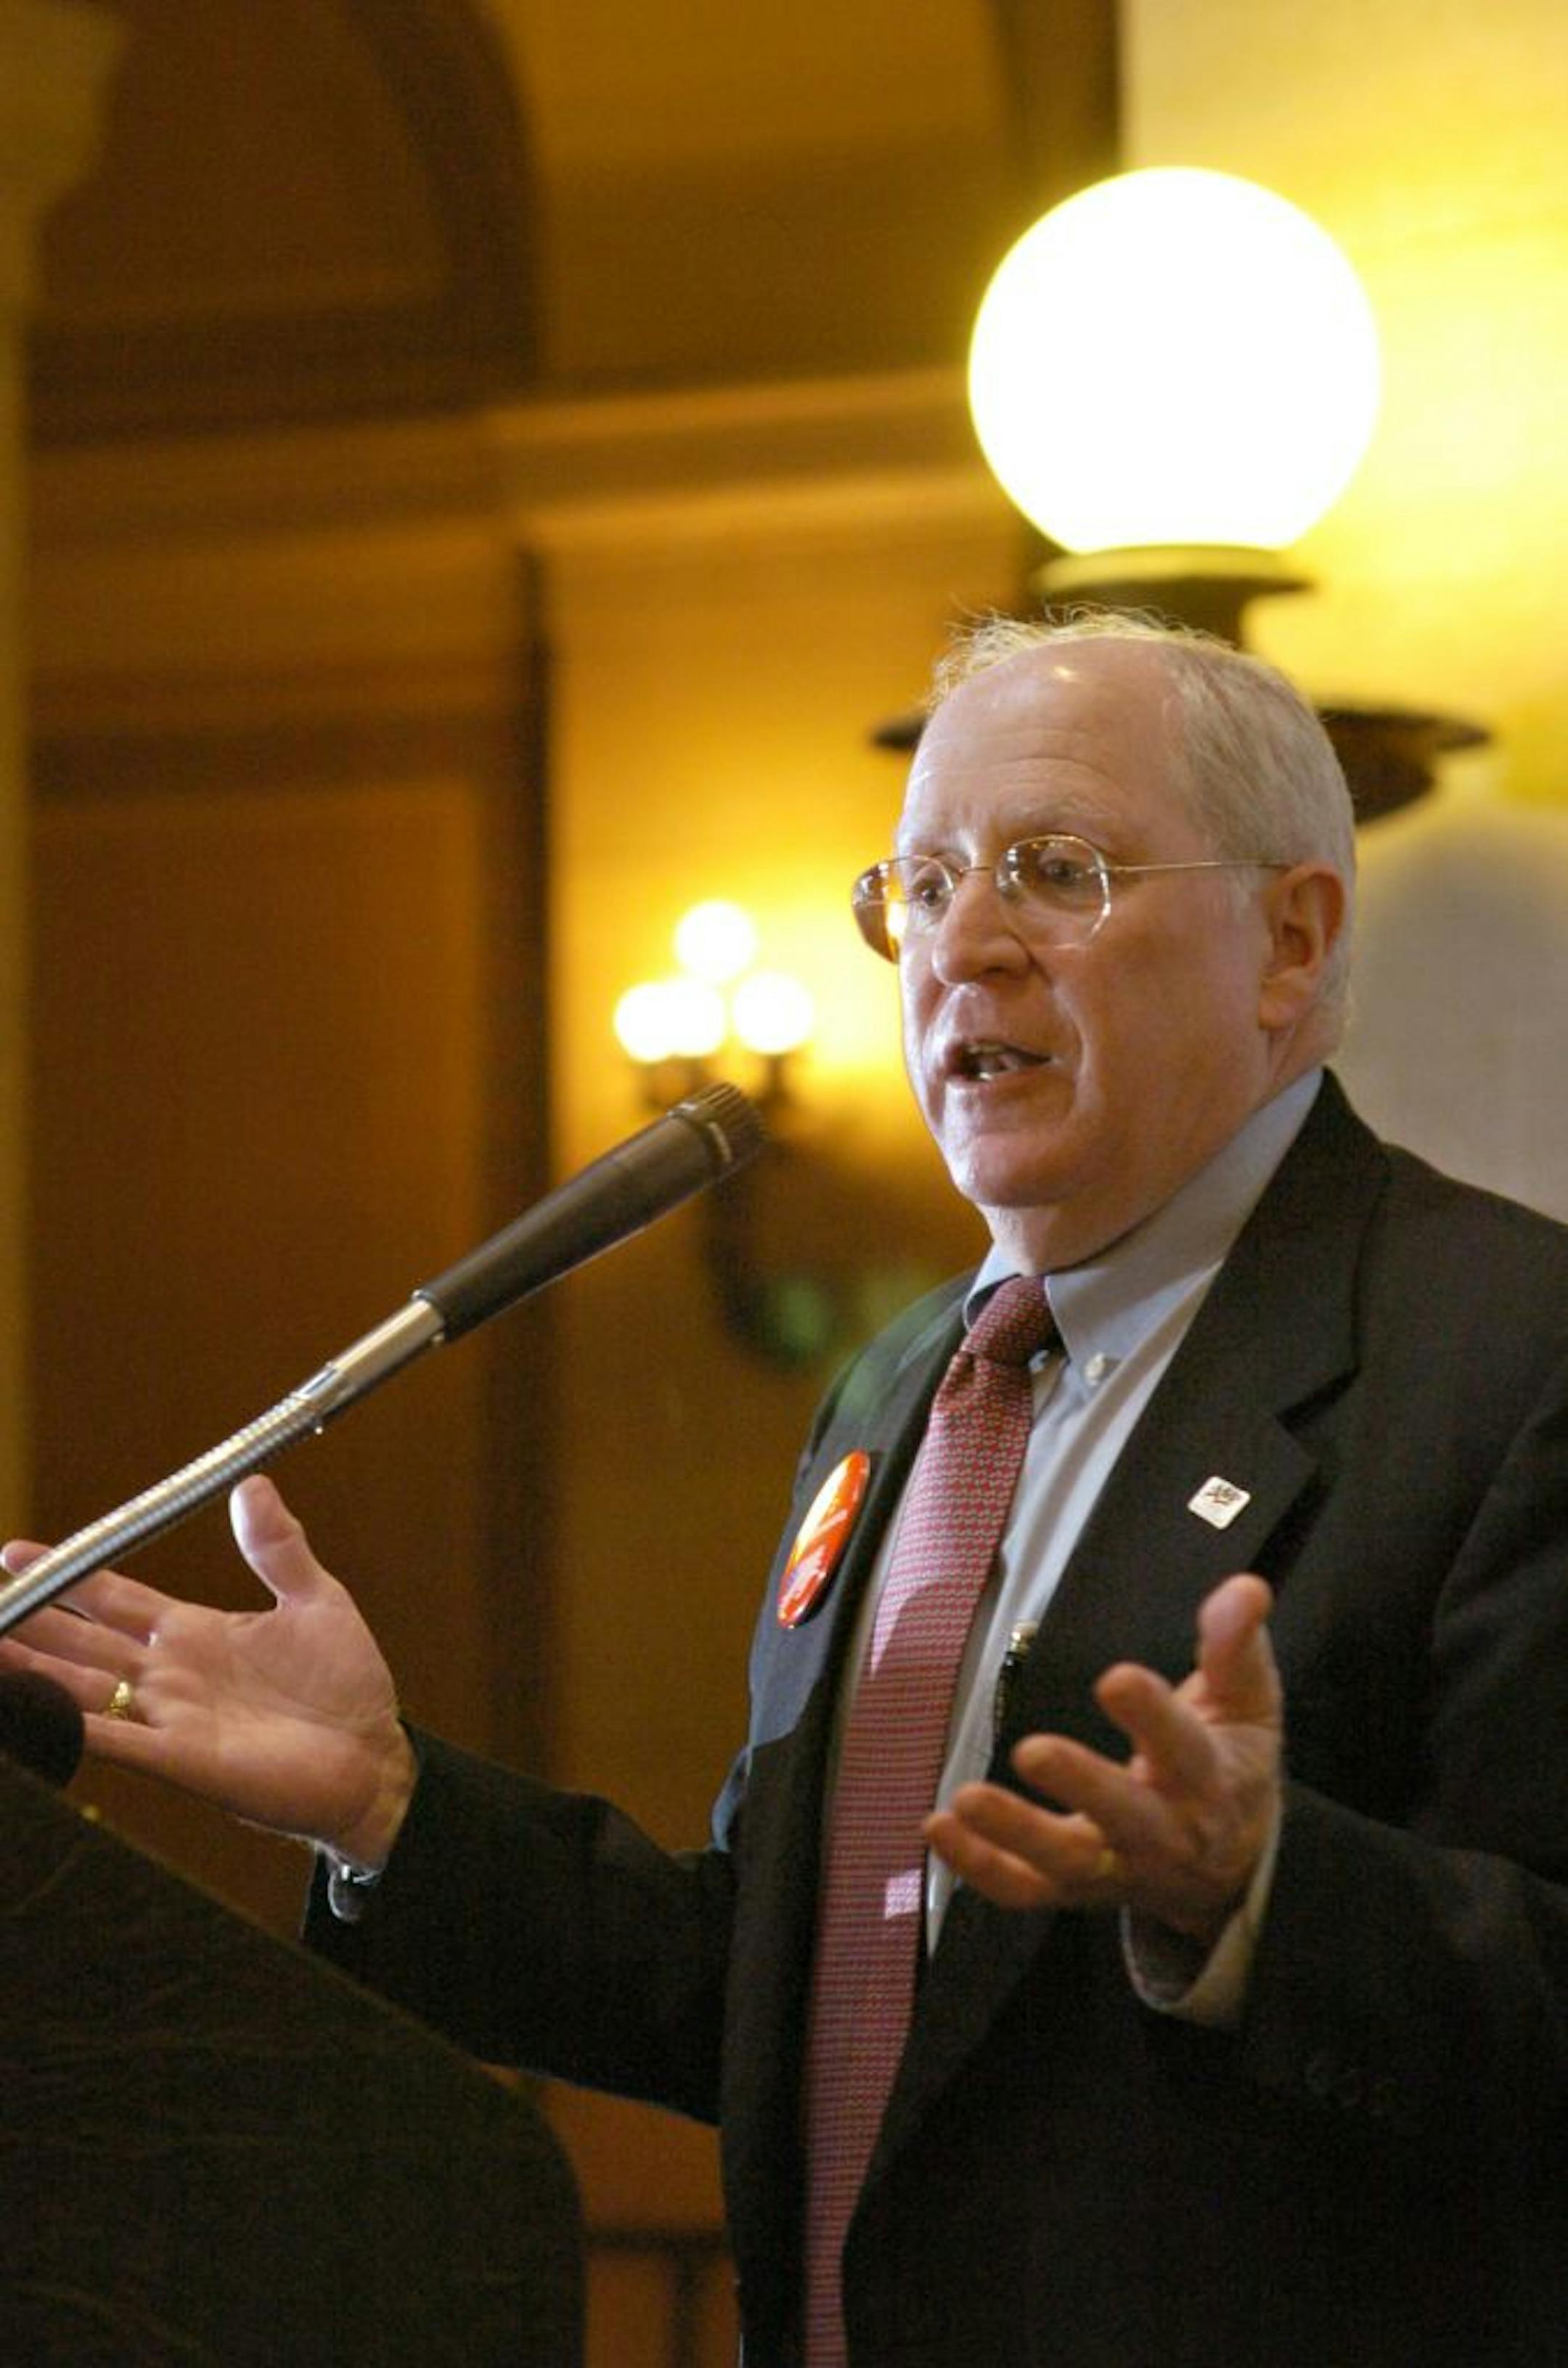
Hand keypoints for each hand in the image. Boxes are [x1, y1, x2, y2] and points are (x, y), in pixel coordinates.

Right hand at [0, 1476, 415, 1867]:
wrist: (375, 1757)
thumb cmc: (347, 1684)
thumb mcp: (316, 1600)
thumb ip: (278, 1548)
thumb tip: (254, 1485)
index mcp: (194, 1632)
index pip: (113, 1597)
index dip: (69, 1575)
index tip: (16, 1553)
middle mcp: (169, 1675)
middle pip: (82, 1642)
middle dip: (31, 1620)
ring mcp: (171, 1719)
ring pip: (82, 1690)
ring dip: (33, 1672)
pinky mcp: (183, 1761)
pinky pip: (115, 1742)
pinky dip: (72, 1728)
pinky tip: (34, 1712)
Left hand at [925, 1574, 1281, 1944]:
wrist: (1233, 1870)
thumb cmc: (1231, 1768)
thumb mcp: (1249, 1703)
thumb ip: (1236, 1645)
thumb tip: (1245, 1588)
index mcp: (1209, 1779)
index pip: (1184, 1747)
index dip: (1152, 1715)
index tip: (1117, 1679)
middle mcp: (1164, 1831)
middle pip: (1125, 1817)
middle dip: (1081, 1785)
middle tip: (1033, 1751)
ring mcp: (1117, 1867)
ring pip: (1067, 1863)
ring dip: (1015, 1833)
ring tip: (965, 1800)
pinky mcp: (1075, 1890)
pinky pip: (1024, 1889)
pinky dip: (980, 1866)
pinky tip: (939, 1827)